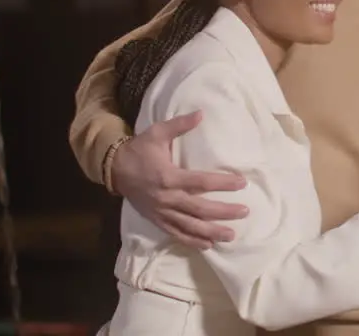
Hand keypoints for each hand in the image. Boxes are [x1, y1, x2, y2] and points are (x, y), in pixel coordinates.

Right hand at [111, 111, 248, 249]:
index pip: (201, 182)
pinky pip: (176, 233)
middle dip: (223, 212)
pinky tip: (208, 245)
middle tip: (244, 212)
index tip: (242, 183)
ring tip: (231, 235)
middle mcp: (167, 198)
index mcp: (169, 177)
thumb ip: (179, 125)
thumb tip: (201, 113)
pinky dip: (192, 241)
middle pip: (199, 209)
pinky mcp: (156, 220)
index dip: (223, 183)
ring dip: (211, 232)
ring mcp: (161, 212)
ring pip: (190, 226)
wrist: (113, 169)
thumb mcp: (157, 133)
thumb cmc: (139, 150)